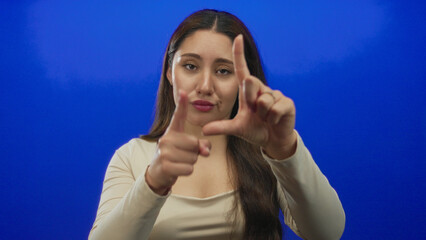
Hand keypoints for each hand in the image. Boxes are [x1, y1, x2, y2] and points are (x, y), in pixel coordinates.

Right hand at [146, 90, 210, 194]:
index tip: (183, 91)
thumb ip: (201, 146)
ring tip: (179, 162)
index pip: (178, 116)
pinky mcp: (165, 165)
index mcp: (172, 131)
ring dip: (190, 163)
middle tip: (183, 155)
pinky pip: (189, 169)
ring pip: (193, 157)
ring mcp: (164, 152)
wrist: (158, 173)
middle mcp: (166, 138)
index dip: (182, 104)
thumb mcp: (188, 149)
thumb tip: (206, 151)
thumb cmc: (176, 157)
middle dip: (194, 153)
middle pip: (194, 143)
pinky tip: (177, 170)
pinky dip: (187, 171)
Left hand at [202, 35, 296, 158]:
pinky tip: (275, 120)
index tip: (237, 37)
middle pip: (251, 83)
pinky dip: (273, 118)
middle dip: (251, 101)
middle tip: (256, 114)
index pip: (242, 70)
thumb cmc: (255, 130)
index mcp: (248, 92)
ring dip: (263, 115)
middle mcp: (261, 89)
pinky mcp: (287, 102)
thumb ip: (221, 127)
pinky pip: (275, 109)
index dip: (239, 54)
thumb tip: (204, 130)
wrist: (273, 141)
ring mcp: (275, 95)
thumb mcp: (237, 128)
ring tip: (266, 119)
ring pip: (264, 101)